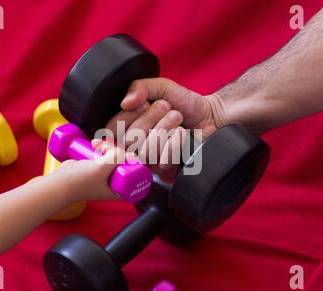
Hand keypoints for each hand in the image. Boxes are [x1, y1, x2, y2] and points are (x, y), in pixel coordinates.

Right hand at [58, 143, 131, 200]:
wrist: (59, 182)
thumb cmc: (79, 182)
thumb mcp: (101, 169)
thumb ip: (115, 158)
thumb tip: (122, 150)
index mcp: (121, 190)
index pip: (137, 172)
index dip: (132, 161)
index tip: (123, 155)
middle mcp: (116, 182)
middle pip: (127, 160)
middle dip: (117, 150)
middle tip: (106, 149)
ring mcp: (107, 173)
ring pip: (116, 154)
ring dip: (108, 145)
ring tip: (97, 145)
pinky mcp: (98, 166)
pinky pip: (106, 152)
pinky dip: (101, 146)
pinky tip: (94, 144)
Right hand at [106, 78, 227, 180]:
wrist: (211, 115)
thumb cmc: (185, 103)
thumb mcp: (160, 87)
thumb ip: (139, 87)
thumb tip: (124, 103)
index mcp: (129, 127)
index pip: (112, 130)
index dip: (129, 116)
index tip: (145, 104)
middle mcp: (136, 147)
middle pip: (128, 142)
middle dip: (150, 119)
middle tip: (167, 108)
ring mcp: (151, 161)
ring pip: (145, 152)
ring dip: (165, 129)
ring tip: (178, 119)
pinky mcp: (167, 171)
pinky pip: (163, 162)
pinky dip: (175, 144)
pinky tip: (183, 135)